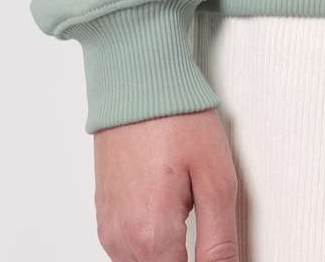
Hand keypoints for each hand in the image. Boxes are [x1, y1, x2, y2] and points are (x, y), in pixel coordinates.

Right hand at [93, 109, 238, 261]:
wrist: (135, 80)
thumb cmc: (173, 117)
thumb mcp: (216, 179)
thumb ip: (220, 242)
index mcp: (151, 236)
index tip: (215, 249)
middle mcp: (122, 237)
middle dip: (186, 258)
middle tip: (203, 223)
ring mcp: (109, 223)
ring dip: (167, 254)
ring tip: (187, 215)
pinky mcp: (104, 209)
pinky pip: (126, 247)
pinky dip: (149, 242)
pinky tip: (166, 213)